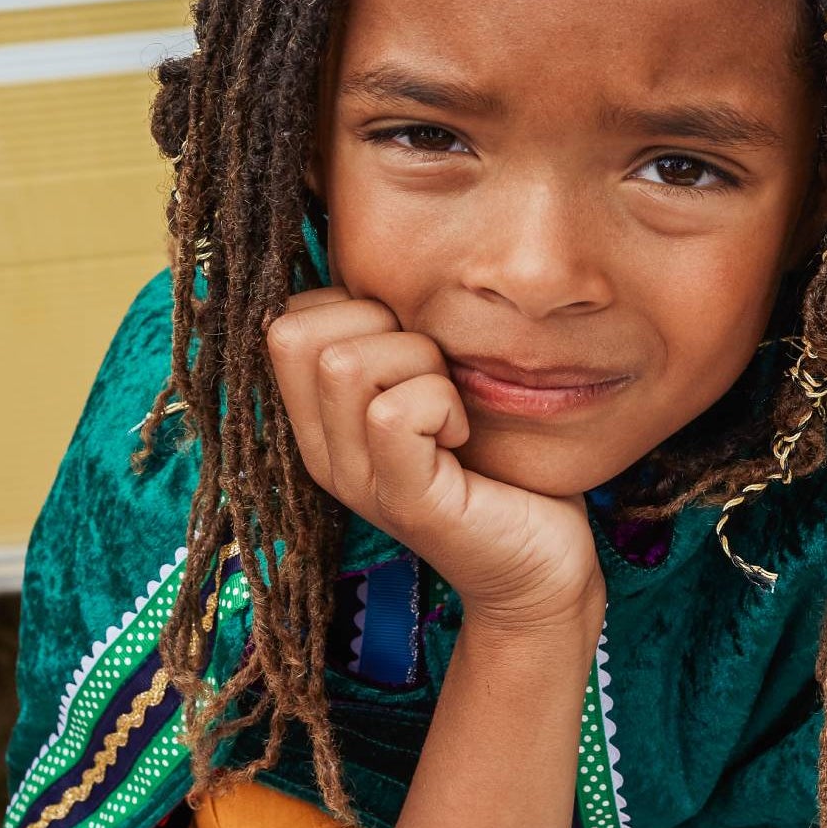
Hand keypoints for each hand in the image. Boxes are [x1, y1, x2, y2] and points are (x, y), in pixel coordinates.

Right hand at [266, 286, 605, 632]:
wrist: (540, 565)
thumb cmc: (499, 463)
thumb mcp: (436, 385)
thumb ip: (399, 340)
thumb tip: (390, 262)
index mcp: (320, 420)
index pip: (285, 320)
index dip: (355, 307)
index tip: (411, 349)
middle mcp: (321, 451)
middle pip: (297, 334)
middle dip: (384, 329)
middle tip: (435, 378)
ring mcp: (356, 480)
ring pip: (345, 364)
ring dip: (419, 365)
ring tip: (450, 409)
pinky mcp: (402, 502)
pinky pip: (392, 414)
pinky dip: (441, 405)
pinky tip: (463, 437)